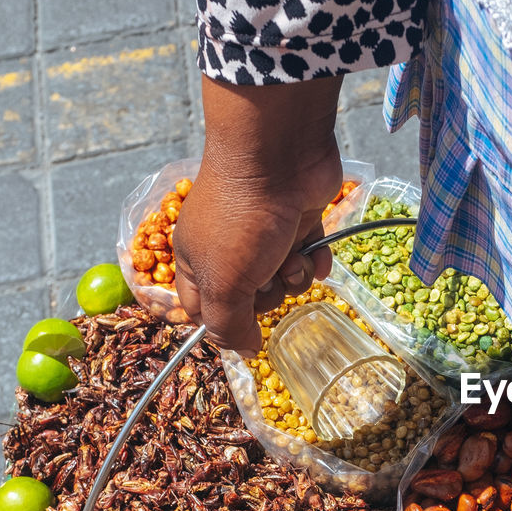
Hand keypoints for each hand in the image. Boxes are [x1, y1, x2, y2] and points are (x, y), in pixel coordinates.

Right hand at [173, 75, 344, 356]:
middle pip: (251, 299)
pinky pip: (311, 257)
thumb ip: (228, 324)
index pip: (202, 310)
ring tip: (292, 254)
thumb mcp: (223, 282)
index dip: (224, 323)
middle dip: (267, 295)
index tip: (244, 328)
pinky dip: (317, 258)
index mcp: (194, 260)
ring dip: (294, 275)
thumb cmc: (242, 219)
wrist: (281, 158)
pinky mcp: (298, 221)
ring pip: (285, 279)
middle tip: (268, 275)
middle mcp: (227, 248)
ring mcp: (264, 234)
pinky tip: (316, 249)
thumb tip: (243, 353)